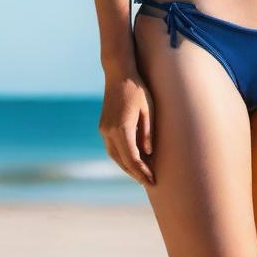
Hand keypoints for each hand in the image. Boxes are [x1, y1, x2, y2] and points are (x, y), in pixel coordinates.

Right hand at [98, 69, 155, 186]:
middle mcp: (109, 131)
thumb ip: (148, 133)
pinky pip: (112, 147)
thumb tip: (148, 153)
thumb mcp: (149, 110)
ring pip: (114, 156)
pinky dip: (121, 156)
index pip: (132, 159)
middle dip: (135, 173)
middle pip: (122, 161)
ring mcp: (103, 129)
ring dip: (127, 167)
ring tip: (141, 174)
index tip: (152, 181)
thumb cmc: (138, 90)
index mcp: (122, 128)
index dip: (143, 172)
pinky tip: (131, 159)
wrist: (119, 74)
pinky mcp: (103, 126)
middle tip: (149, 182)